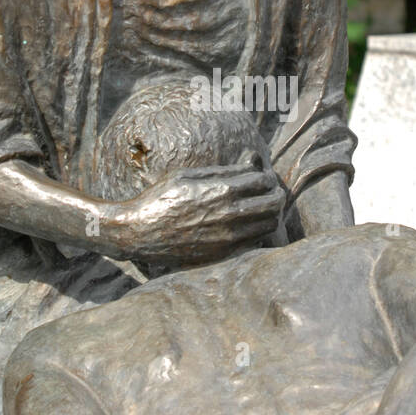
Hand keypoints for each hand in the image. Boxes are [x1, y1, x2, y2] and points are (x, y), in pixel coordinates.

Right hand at [119, 163, 284, 264]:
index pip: (264, 180)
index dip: (267, 176)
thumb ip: (224, 170)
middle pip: (274, 203)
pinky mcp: (223, 254)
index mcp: (222, 190)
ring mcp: (228, 237)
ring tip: (260, 208)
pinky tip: (247, 224)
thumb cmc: (162, 197)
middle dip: (276, 194)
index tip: (261, 176)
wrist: (139, 232)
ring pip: (270, 225)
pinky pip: (255, 241)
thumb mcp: (189, 175)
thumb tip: (252, 161)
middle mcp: (230, 215)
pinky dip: (258, 231)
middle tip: (268, 191)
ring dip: (271, 214)